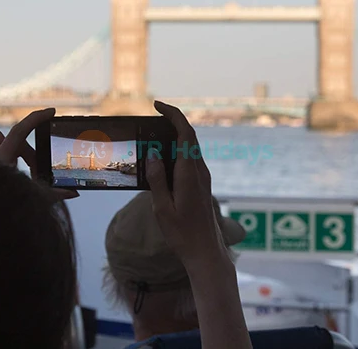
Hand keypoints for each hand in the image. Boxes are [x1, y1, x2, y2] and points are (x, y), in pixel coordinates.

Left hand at [0, 108, 77, 200]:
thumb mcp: (26, 202)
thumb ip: (51, 195)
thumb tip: (73, 193)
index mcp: (1, 162)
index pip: (21, 130)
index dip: (36, 118)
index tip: (49, 112)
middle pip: (13, 140)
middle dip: (27, 155)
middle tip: (34, 173)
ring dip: (4, 149)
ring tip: (8, 168)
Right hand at [145, 101, 225, 263]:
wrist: (205, 252)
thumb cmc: (182, 234)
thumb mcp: (161, 208)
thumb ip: (156, 179)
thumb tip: (152, 153)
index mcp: (189, 174)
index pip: (186, 133)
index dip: (173, 114)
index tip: (158, 106)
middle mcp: (200, 172)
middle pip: (190, 136)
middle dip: (173, 121)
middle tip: (152, 118)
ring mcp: (204, 178)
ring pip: (192, 148)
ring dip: (176, 137)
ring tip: (154, 137)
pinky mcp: (202, 186)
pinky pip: (191, 160)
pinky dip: (178, 151)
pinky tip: (163, 159)